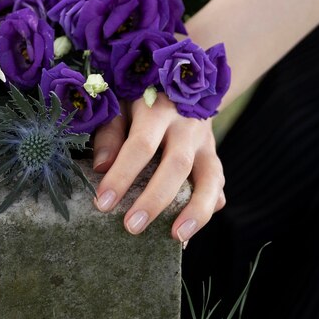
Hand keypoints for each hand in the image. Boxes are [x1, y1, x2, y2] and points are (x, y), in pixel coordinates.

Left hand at [91, 94, 225, 241]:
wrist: (184, 81)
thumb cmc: (140, 98)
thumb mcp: (119, 104)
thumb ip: (110, 133)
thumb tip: (100, 168)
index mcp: (158, 108)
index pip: (140, 145)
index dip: (122, 175)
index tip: (103, 203)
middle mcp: (187, 125)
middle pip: (176, 165)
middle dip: (154, 199)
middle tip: (131, 227)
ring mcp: (206, 143)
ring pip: (210, 177)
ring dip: (196, 210)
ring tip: (177, 237)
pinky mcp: (214, 157)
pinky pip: (218, 186)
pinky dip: (207, 209)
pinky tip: (188, 231)